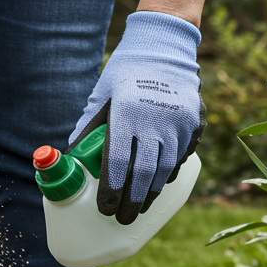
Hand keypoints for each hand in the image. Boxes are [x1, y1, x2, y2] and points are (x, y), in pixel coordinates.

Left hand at [68, 11, 204, 223]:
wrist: (164, 46)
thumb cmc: (124, 73)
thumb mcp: (101, 96)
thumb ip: (88, 127)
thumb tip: (71, 159)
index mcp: (125, 113)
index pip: (117, 162)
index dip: (111, 190)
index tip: (104, 208)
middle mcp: (154, 119)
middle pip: (143, 173)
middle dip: (132, 202)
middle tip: (122, 220)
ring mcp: (178, 121)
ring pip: (165, 169)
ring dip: (152, 193)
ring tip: (140, 209)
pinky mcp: (195, 121)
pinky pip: (182, 156)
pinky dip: (169, 173)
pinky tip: (158, 185)